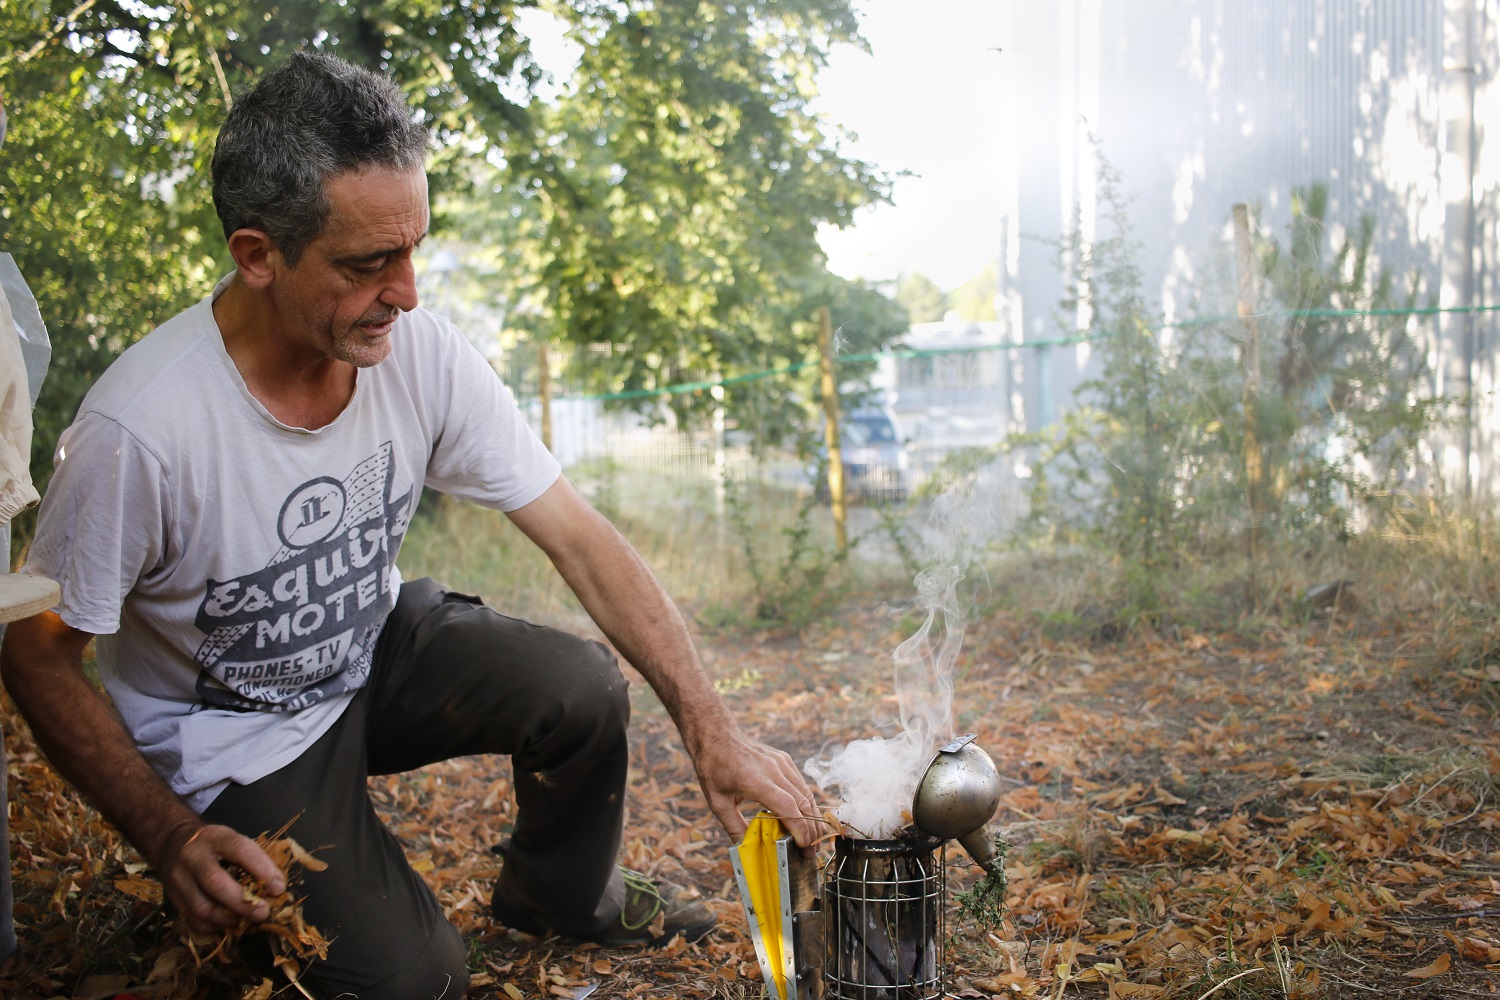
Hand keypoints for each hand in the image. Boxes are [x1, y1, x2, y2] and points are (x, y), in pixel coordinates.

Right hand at [156, 822, 286, 934]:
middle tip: (263, 913)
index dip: (262, 870)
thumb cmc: (214, 845)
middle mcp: (193, 856)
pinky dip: (214, 926)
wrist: (173, 843)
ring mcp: (179, 878)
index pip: (241, 850)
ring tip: (247, 922)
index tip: (278, 888)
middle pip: (215, 882)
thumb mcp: (232, 840)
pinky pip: (193, 919)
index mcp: (215, 837)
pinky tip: (228, 923)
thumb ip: (253, 859)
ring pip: (202, 906)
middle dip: (242, 902)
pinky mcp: (172, 897)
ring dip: (228, 919)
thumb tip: (277, 888)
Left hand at [693, 730, 823, 853]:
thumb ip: (733, 826)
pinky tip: (806, 818)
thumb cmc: (713, 768)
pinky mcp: (784, 760)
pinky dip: (807, 803)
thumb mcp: (717, 802)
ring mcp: (781, 762)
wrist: (717, 735)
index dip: (799, 828)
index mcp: (755, 780)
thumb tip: (745, 849)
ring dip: (813, 818)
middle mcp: (773, 770)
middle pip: (802, 802)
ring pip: (806, 793)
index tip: (803, 846)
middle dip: (811, 830)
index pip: (787, 806)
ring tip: (813, 840)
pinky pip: (800, 784)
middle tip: (811, 853)